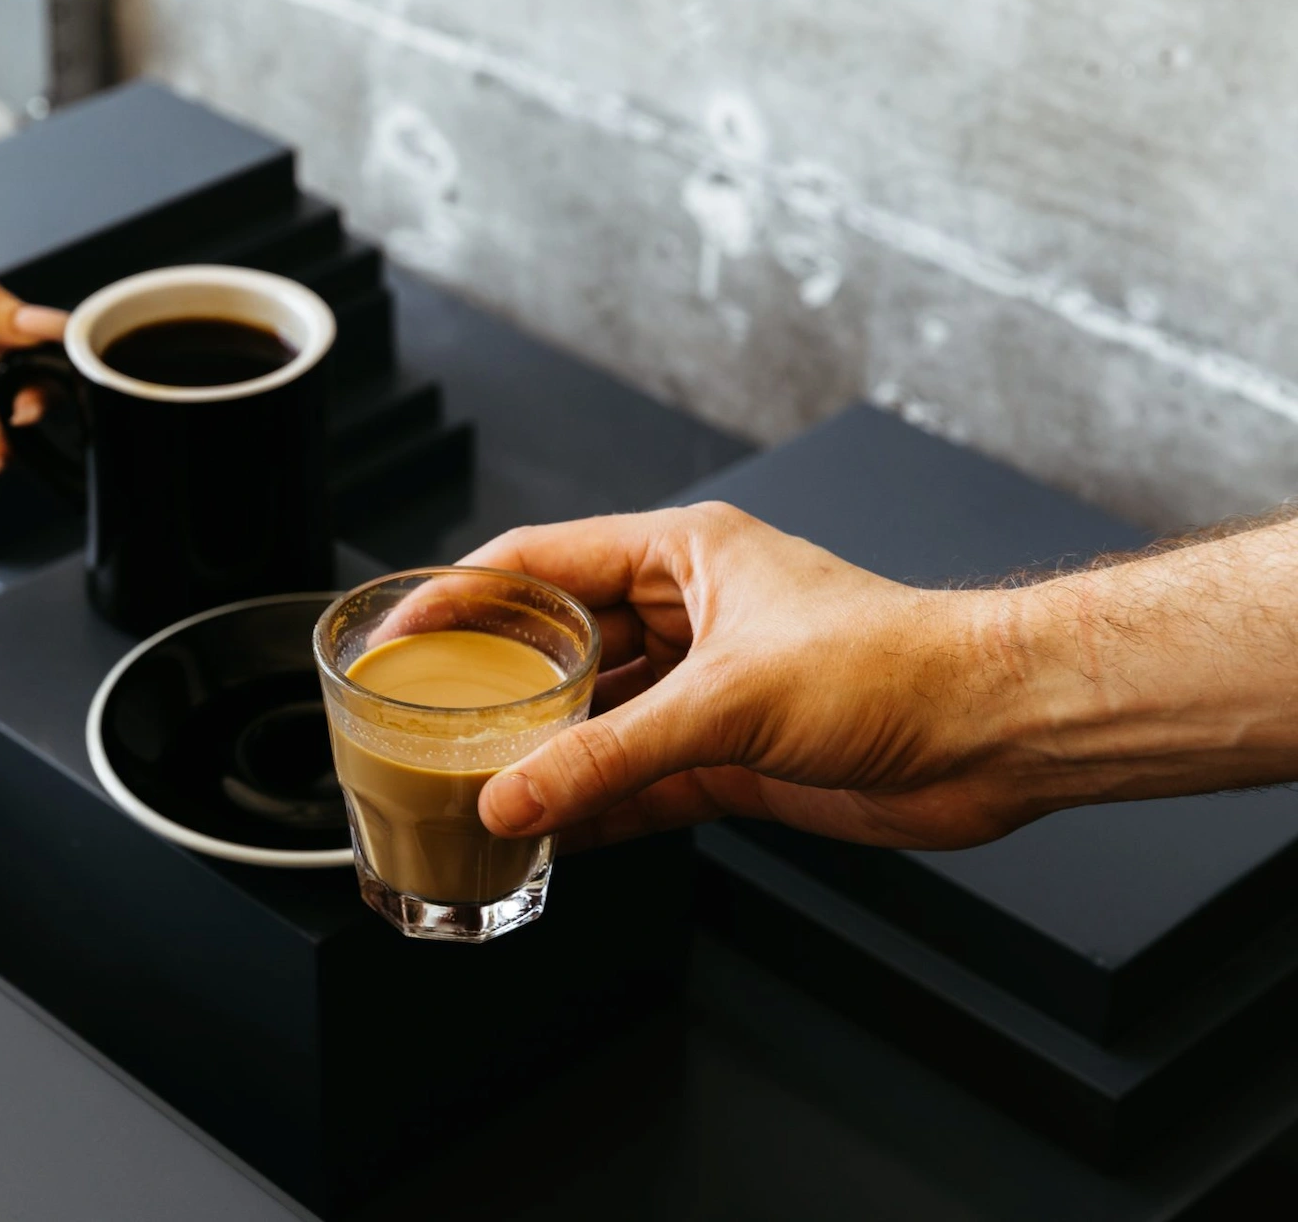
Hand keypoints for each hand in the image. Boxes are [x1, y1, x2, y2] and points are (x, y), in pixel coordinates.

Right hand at [461, 504, 1058, 851]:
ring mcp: (705, 689)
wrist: (993, 734)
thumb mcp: (729, 701)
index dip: (460, 597)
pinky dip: (592, 808)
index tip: (400, 637)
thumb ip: (610, 755)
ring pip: (593, 720)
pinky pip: (635, 780)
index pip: (538, 564)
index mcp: (681, 557)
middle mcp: (686, 616)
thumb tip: (514, 795)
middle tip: (425, 726)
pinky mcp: (729, 756)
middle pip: (557, 645)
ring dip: (541, 757)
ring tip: (471, 792)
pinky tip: (546, 836)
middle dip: (494, 688)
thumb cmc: (894, 666)